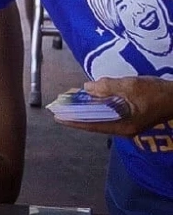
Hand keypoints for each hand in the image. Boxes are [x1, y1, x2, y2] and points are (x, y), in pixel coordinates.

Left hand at [56, 76, 172, 137]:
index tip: (57, 117)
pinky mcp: (130, 115)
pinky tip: (91, 94)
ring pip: (101, 114)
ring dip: (87, 106)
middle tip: (61, 104)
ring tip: (72, 97)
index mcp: (122, 125)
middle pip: (95, 120)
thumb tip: (87, 88)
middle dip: (78, 111)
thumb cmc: (157, 94)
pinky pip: (109, 110)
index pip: (92, 124)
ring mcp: (127, 122)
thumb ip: (107, 87)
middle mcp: (122, 127)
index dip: (74, 120)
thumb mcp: (131, 87)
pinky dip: (99, 103)